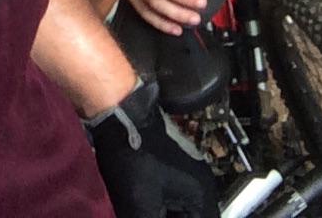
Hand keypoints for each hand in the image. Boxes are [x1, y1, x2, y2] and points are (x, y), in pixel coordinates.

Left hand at [86, 81, 217, 217]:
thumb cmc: (134, 157)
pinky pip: (171, 198)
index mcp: (201, 195)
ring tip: (143, 211)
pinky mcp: (170, 166)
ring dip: (162, 214)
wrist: (119, 114)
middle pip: (192, 217)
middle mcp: (200, 184)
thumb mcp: (141, 205)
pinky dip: (159, 208)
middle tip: (147, 215)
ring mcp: (185, 173)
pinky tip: (143, 209)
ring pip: (180, 210)